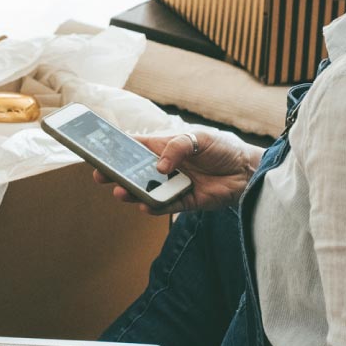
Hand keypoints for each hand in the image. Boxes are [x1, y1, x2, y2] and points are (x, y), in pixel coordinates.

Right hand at [94, 125, 259, 212]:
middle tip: (100, 176)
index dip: (115, 148)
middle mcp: (164, 167)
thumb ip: (177, 147)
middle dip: (116, 174)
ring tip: (121, 192)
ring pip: (146, 191)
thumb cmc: (222, 148)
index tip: (97, 151)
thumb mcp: (199, 138)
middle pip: (134, 171)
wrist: (248, 171)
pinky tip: (144, 205)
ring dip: (132, 192)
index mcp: (164, 146)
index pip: (135, 146)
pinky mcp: (185, 202)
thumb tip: (158, 167)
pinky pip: (165, 206)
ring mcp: (172, 185)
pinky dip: (154, 206)